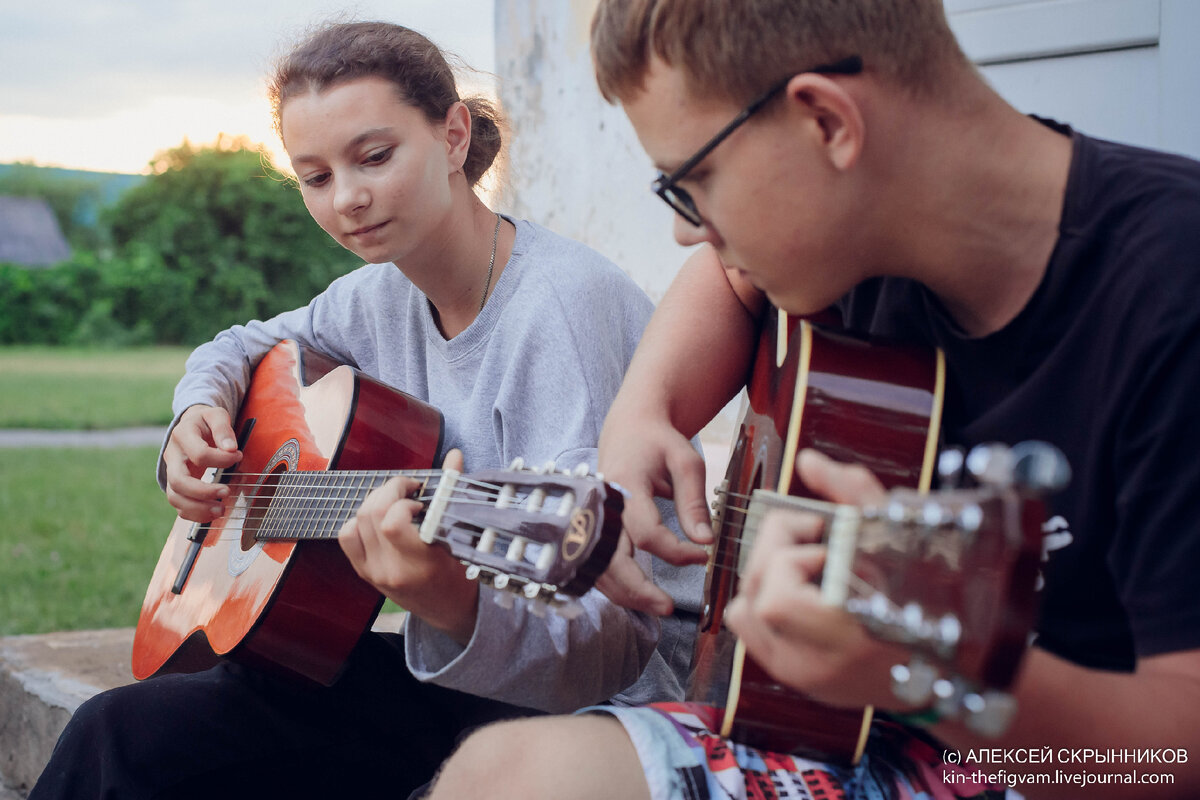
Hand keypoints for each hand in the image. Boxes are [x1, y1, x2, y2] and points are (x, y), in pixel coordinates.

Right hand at [163, 404, 242, 520]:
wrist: (192, 426)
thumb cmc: (206, 422)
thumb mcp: (216, 415)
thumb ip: (223, 428)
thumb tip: (231, 448)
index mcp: (182, 436)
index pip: (199, 454)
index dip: (221, 459)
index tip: (238, 456)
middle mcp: (172, 456)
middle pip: (178, 480)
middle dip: (203, 491)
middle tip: (227, 491)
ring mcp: (172, 472)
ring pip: (175, 497)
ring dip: (198, 508)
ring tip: (221, 509)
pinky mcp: (176, 485)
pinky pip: (179, 505)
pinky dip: (194, 514)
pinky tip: (212, 513)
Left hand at [337, 449, 477, 644]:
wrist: (449, 612)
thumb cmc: (461, 574)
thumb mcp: (461, 538)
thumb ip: (452, 493)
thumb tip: (454, 455)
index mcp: (420, 563)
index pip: (392, 522)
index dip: (402, 498)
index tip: (420, 495)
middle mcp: (392, 569)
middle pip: (371, 515)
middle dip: (388, 490)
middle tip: (408, 489)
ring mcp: (374, 572)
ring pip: (357, 521)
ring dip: (375, 501)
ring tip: (396, 501)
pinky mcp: (364, 573)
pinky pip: (347, 536)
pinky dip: (359, 520)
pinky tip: (380, 518)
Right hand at [595, 416, 711, 615]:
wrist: (629, 426)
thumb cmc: (659, 441)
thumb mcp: (685, 461)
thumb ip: (693, 502)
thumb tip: (705, 541)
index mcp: (623, 485)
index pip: (646, 533)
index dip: (676, 552)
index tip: (702, 555)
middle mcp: (601, 505)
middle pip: (612, 559)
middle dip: (638, 589)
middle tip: (668, 607)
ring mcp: (592, 518)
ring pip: (600, 568)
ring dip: (626, 593)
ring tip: (659, 606)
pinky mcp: (592, 527)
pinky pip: (598, 563)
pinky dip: (616, 584)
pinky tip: (639, 595)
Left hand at [726, 449, 914, 709]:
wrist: (939, 666)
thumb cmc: (927, 599)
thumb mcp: (899, 539)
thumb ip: (854, 494)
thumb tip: (808, 462)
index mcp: (846, 639)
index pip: (777, 600)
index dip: (793, 560)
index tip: (828, 544)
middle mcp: (813, 664)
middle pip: (755, 594)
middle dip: (778, 552)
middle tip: (816, 541)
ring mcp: (796, 672)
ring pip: (744, 606)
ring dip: (768, 572)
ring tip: (810, 564)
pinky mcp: (787, 672)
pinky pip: (746, 623)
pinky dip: (763, 595)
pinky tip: (800, 587)